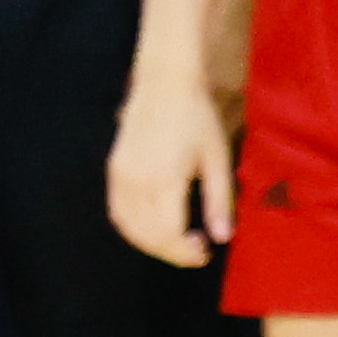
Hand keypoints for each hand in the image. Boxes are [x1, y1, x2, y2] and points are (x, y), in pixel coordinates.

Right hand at [107, 80, 239, 267]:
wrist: (165, 84)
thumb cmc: (198, 117)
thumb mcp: (217, 158)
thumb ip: (218, 200)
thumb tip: (222, 237)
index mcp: (165, 179)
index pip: (168, 234)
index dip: (186, 252)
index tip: (206, 251)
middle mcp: (137, 181)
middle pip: (147, 235)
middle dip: (171, 252)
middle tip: (196, 251)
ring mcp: (121, 175)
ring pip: (128, 226)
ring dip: (151, 243)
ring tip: (176, 241)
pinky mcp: (115, 169)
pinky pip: (118, 210)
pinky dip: (134, 227)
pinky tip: (154, 226)